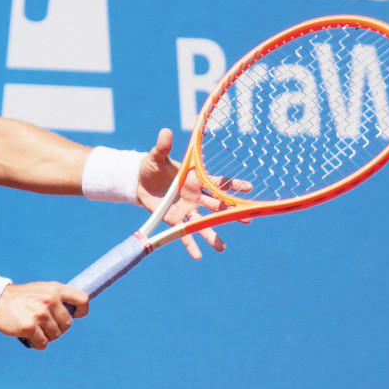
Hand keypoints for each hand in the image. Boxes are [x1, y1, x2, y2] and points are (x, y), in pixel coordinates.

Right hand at [0, 282, 89, 349]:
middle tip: (44, 324)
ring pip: (55, 335)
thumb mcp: (42, 289)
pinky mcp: (30, 327)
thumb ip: (58, 297)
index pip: (82, 300)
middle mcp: (50, 300)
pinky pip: (43, 343)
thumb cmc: (22, 297)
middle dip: (58, 328)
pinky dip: (38, 343)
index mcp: (56, 289)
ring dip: (47, 336)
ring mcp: (40, 314)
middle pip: (67, 324)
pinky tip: (31, 338)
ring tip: (36, 329)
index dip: (81, 311)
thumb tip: (75, 311)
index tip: (74, 315)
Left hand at [136, 129, 249, 259]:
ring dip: (212, 234)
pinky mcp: (174, 220)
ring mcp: (186, 209)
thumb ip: (163, 147)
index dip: (233, 185)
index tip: (249, 188)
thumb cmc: (152, 167)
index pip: (219, 183)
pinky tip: (198, 256)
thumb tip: (165, 132)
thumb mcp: (156, 156)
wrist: (138, 182)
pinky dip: (190, 244)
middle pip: (217, 206)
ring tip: (222, 248)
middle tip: (248, 218)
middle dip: (232, 213)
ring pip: (203, 223)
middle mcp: (195, 196)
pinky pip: (183, 234)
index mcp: (195, 180)